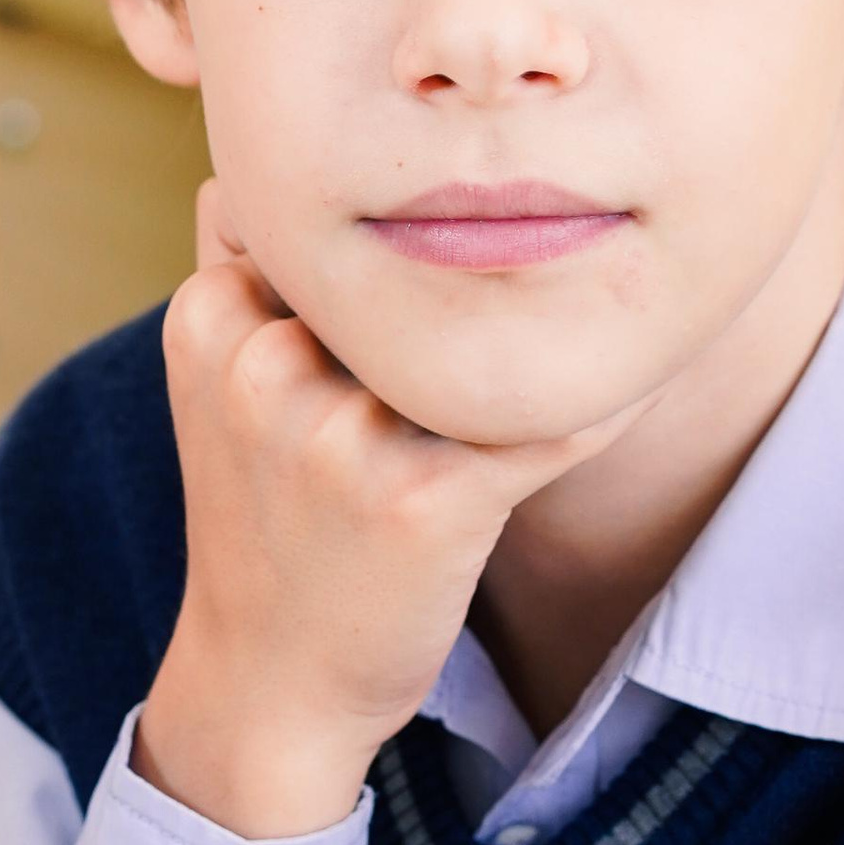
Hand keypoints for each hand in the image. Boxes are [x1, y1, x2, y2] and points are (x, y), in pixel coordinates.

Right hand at [135, 184, 651, 839]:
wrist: (268, 683)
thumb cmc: (265, 519)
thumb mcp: (221, 384)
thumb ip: (254, 273)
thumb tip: (300, 162)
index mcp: (210, 319)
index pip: (336, 209)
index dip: (405, 229)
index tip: (463, 237)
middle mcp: (264, 364)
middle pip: (416, 259)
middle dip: (482, 268)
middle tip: (564, 246)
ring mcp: (337, 434)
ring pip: (488, 331)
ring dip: (556, 323)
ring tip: (606, 315)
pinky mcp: (420, 500)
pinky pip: (545, 420)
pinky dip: (603, 399)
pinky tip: (633, 376)